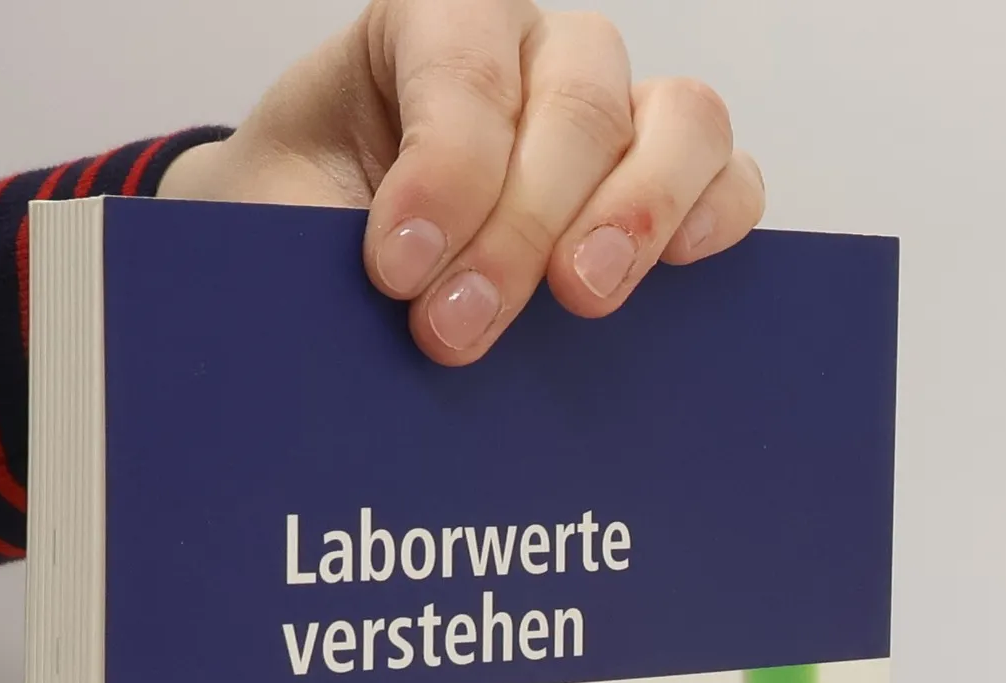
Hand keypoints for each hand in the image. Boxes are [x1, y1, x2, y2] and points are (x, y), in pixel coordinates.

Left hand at [157, 0, 763, 366]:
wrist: (307, 272)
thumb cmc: (298, 233)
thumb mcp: (278, 224)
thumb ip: (315, 241)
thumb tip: (376, 309)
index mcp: (429, 26)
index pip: (465, 60)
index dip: (444, 168)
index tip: (395, 268)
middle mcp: (533, 53)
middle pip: (577, 103)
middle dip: (520, 226)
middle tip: (457, 329)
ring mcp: (612, 117)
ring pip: (678, 122)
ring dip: (635, 216)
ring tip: (582, 302)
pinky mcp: (663, 190)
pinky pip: (727, 181)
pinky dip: (712, 220)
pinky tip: (676, 274)